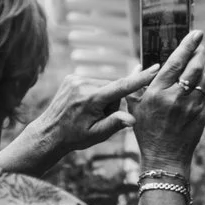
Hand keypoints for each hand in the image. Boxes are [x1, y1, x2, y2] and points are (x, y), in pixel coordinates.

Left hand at [0, 64, 158, 179]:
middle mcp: (83, 84)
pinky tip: (85, 105)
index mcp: (91, 99)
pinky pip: (94, 82)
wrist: (49, 133)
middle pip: (114, 87)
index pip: (122, 86)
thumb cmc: (75, 137)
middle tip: (101, 117)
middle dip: (114, 101)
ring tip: (91, 112)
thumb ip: (115, 124)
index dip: (140, 77)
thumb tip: (133, 119)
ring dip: (104, 97)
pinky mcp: (71, 77)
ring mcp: (75, 79)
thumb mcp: (97, 134)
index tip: (154, 67)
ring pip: (104, 84)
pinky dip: (95, 92)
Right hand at [129, 30, 204, 169]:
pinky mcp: (202, 114)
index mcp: (157, 92)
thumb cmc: (147, 131)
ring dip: (201, 71)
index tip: (196, 33)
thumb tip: (139, 65)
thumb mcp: (135, 107)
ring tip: (195, 69)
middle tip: (201, 44)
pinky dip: (202, 88)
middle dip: (200, 52)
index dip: (187, 45)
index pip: (176, 62)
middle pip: (195, 66)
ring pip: (203, 79)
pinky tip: (195, 89)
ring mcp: (192, 106)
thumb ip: (137, 85)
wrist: (164, 157)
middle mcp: (176, 97)